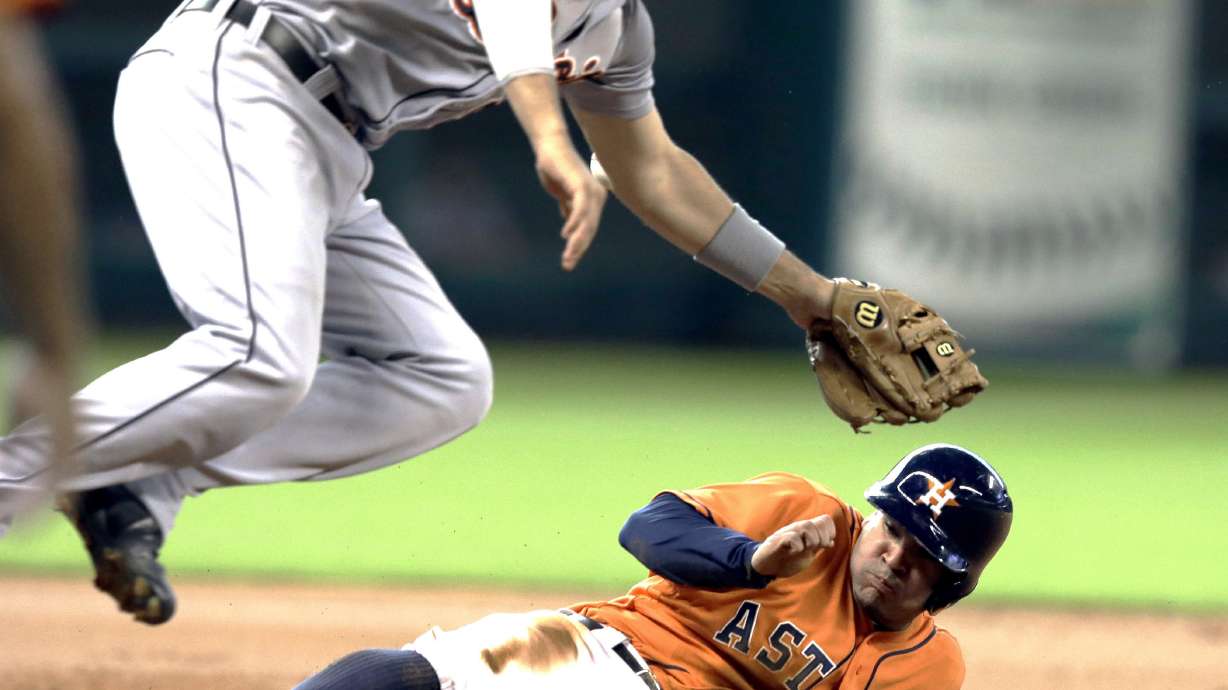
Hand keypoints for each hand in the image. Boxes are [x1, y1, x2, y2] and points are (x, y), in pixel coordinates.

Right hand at [534, 137, 606, 270]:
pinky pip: (581, 209)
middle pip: (589, 229)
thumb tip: (570, 225)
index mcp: (593, 200)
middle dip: (578, 249)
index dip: (579, 246)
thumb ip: (568, 207)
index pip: (589, 228)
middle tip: (567, 265)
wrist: (550, 147)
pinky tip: (567, 234)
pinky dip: (575, 222)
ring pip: (587, 223)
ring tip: (567, 257)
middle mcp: (596, 196)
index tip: (569, 260)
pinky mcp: (582, 185)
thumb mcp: (562, 193)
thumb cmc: (555, 168)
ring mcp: (591, 191)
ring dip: (576, 242)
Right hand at [750, 515, 835, 578]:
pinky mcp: (777, 542)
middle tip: (814, 549)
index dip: (830, 532)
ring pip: (806, 527)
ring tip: (804, 549)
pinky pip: (791, 538)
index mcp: (806, 530)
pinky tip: (795, 551)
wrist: (765, 565)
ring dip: (811, 541)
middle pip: (817, 524)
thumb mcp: (805, 551)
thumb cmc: (786, 558)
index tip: (826, 545)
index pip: (826, 520)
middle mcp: (797, 528)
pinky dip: (797, 545)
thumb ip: (816, 545)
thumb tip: (831, 542)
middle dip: (821, 539)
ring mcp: (787, 534)